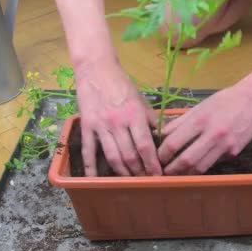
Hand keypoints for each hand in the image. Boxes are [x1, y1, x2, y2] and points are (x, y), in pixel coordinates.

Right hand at [75, 56, 161, 176]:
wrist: (96, 69)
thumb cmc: (122, 85)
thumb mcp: (141, 100)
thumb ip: (151, 120)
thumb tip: (165, 137)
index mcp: (134, 115)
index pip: (145, 145)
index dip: (152, 163)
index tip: (159, 174)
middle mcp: (117, 122)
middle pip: (130, 154)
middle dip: (140, 171)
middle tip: (146, 181)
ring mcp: (100, 126)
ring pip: (112, 156)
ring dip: (122, 172)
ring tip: (130, 181)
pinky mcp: (87, 126)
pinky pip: (89, 150)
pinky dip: (91, 166)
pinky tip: (95, 179)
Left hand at [158, 86, 251, 174]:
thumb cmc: (225, 101)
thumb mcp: (200, 106)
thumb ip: (180, 121)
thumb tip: (161, 134)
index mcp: (200, 120)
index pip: (174, 143)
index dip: (162, 154)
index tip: (157, 157)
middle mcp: (212, 134)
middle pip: (186, 160)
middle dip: (172, 170)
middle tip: (163, 172)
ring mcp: (225, 145)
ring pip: (200, 167)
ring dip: (186, 174)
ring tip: (177, 174)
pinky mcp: (234, 152)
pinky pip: (214, 162)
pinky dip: (203, 165)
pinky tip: (197, 165)